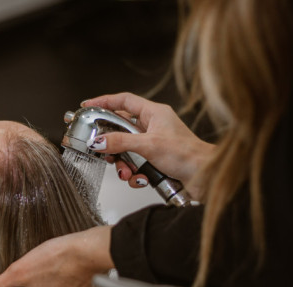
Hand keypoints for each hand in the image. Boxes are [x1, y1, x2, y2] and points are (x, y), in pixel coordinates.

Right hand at [82, 92, 213, 198]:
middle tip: (103, 151)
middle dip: (112, 145)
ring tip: (127, 172)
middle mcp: (153, 127)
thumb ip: (121, 142)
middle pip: (121, 130)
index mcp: (154, 113)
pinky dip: (134, 175)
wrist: (205, 177)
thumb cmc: (188, 155)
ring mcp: (154, 144)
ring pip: (126, 151)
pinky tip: (141, 179)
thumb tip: (99, 141)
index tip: (87, 106)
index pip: (123, 101)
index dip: (104, 101)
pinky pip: (135, 166)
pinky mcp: (155, 161)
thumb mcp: (148, 145)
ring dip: (124, 165)